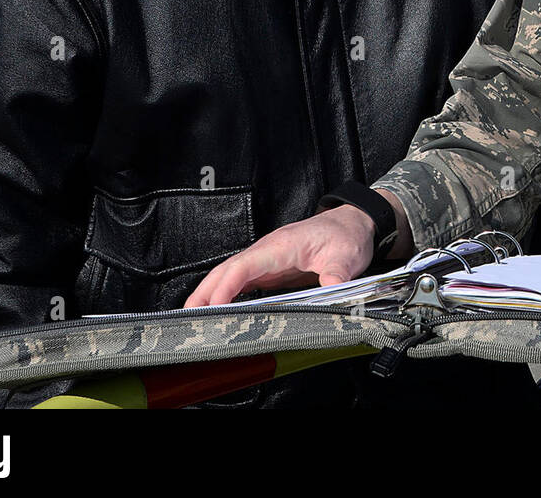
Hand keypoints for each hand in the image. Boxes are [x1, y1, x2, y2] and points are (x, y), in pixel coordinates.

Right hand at [184, 204, 376, 306]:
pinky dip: (225, 293)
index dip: (226, 286)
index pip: (245, 265)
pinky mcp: (271, 268)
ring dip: (210, 293)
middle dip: (205, 292)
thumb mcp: (347, 256)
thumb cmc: (346, 235)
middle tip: (187, 318)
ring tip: (193, 317)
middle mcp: (268, 250)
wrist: (352, 223)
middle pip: (227, 269)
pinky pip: (242, 280)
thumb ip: (337, 273)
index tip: (213, 306)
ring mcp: (267, 259)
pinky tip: (218, 309)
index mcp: (282, 245)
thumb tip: (331, 289)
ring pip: (230, 274)